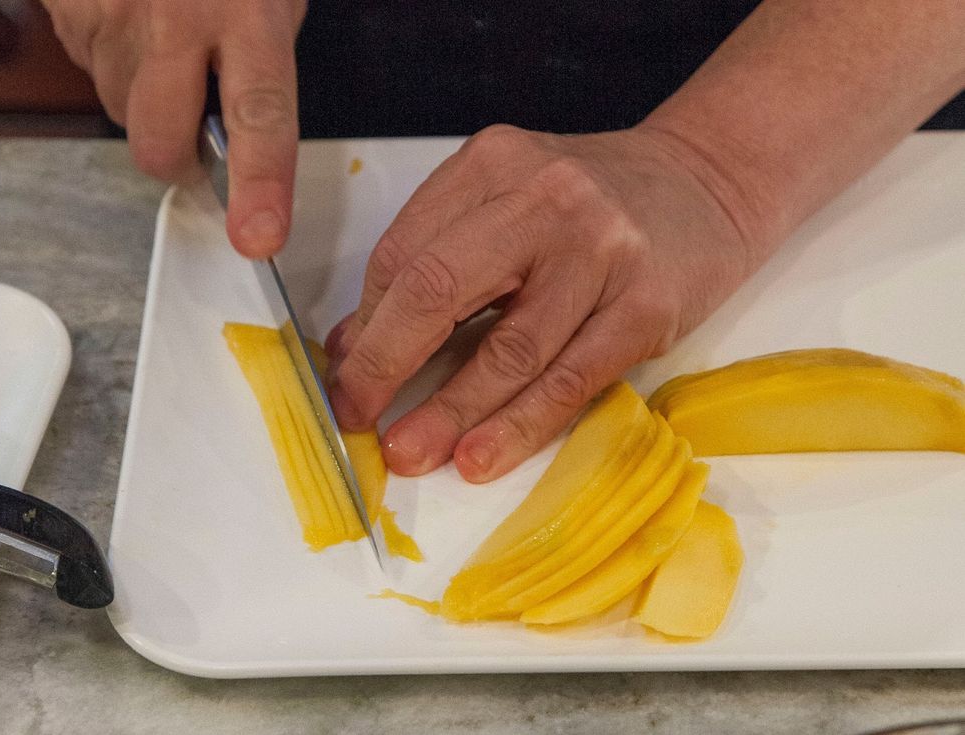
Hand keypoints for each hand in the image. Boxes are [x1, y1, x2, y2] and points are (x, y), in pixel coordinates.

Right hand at [42, 0, 305, 256]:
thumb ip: (260, 63)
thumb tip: (245, 134)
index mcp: (246, 15)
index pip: (260, 116)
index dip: (260, 184)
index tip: (258, 237)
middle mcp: (175, 21)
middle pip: (160, 142)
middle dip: (173, 158)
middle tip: (191, 133)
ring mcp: (112, 16)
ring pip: (120, 110)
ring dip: (143, 100)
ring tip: (164, 44)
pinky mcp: (68, 11)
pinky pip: (89, 70)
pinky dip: (113, 63)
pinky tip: (132, 24)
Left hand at [326, 123, 767, 482]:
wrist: (707, 184)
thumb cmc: (592, 202)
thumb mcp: (505, 202)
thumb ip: (433, 257)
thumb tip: (357, 342)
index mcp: (495, 165)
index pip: (405, 253)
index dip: (366, 325)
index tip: (345, 377)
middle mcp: (545, 200)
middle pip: (440, 288)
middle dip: (385, 364)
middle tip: (355, 417)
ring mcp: (603, 253)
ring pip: (509, 349)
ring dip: (450, 411)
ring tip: (409, 452)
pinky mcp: (647, 307)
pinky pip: (570, 380)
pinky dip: (519, 425)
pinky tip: (479, 456)